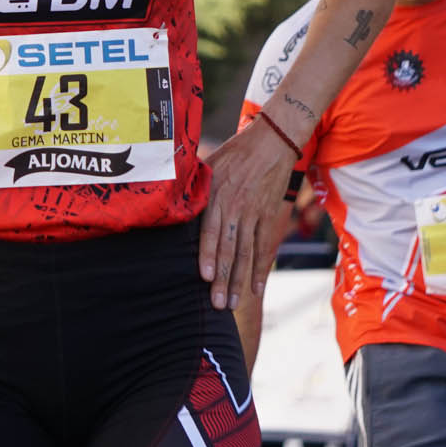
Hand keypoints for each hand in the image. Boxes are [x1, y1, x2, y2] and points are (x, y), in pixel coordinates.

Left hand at [199, 117, 302, 310]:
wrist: (273, 141)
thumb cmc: (234, 152)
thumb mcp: (209, 165)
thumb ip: (194, 189)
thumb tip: (172, 206)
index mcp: (218, 195)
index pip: (212, 230)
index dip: (209, 254)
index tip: (206, 277)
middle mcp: (237, 207)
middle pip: (230, 248)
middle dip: (224, 279)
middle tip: (218, 305)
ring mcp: (255, 213)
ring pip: (247, 253)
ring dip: (240, 281)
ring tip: (233, 304)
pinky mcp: (269, 216)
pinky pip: (265, 247)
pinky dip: (261, 269)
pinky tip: (257, 289)